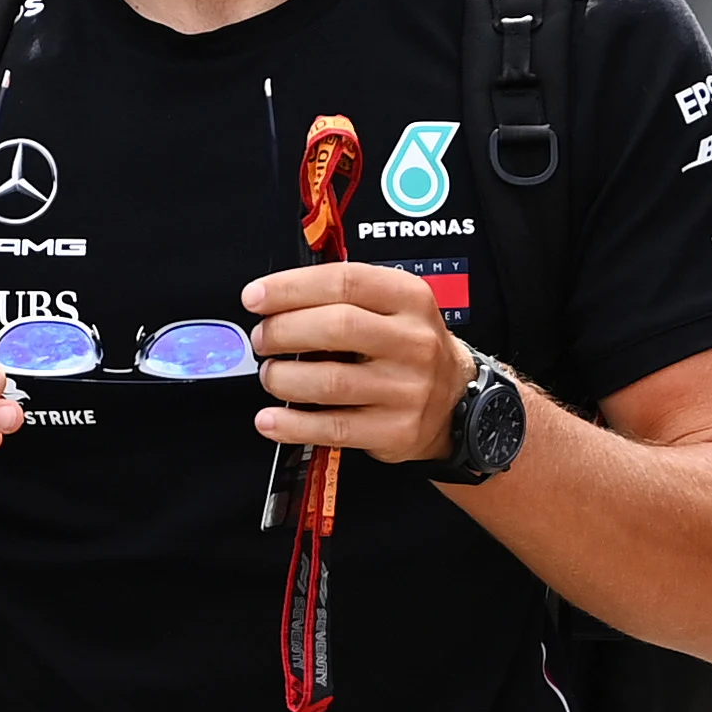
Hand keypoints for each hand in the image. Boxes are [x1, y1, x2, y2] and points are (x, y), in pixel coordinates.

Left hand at [240, 263, 473, 465]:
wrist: (455, 398)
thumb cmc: (408, 346)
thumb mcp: (393, 306)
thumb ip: (343, 296)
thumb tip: (274, 300)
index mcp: (409, 297)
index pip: (344, 282)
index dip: (291, 287)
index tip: (255, 298)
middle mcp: (413, 341)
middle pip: (336, 327)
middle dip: (283, 331)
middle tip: (262, 338)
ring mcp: (408, 388)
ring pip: (330, 381)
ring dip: (283, 378)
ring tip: (270, 375)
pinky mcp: (397, 429)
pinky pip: (334, 428)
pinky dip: (292, 425)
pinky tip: (270, 420)